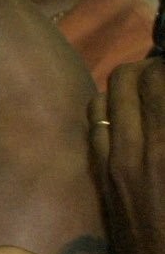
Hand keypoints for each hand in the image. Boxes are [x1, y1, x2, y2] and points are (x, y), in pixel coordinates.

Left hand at [94, 57, 164, 253]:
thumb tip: (160, 100)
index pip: (160, 75)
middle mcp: (139, 149)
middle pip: (131, 76)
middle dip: (153, 70)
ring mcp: (116, 164)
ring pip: (108, 95)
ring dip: (131, 87)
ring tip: (153, 93)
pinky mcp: (105, 182)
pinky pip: (95, 126)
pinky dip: (111, 112)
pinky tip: (131, 121)